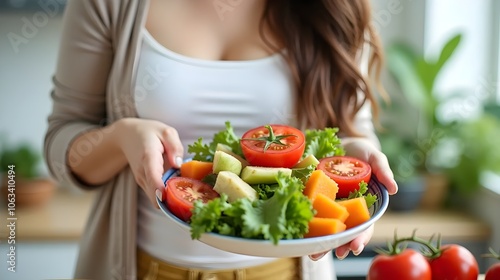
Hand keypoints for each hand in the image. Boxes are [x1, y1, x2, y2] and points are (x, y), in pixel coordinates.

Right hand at [116, 118, 183, 206]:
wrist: (127, 136)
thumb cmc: (148, 132)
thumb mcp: (166, 132)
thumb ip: (175, 146)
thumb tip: (179, 164)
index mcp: (148, 157)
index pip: (153, 176)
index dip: (160, 189)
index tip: (168, 197)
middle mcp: (143, 172)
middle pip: (154, 194)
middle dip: (171, 199)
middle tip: (189, 196)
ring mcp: (142, 180)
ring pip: (156, 198)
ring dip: (170, 197)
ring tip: (186, 190)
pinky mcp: (144, 184)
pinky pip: (156, 195)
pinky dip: (167, 195)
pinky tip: (178, 187)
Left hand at [309, 137, 397, 260]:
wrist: (340, 142)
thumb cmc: (361, 153)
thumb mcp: (374, 157)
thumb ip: (383, 171)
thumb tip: (394, 189)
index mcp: (362, 205)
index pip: (363, 226)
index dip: (360, 238)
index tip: (355, 247)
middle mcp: (345, 208)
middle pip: (343, 232)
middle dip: (339, 245)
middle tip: (334, 254)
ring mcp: (328, 204)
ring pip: (326, 227)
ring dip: (321, 242)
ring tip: (314, 254)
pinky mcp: (312, 196)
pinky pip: (309, 211)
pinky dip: (305, 224)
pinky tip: (299, 235)